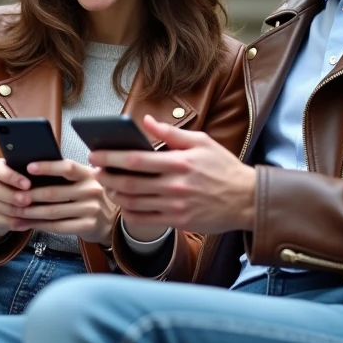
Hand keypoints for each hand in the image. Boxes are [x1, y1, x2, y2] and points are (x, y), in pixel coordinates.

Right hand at [0, 157, 31, 241]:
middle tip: (28, 200)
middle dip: (12, 195)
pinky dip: (13, 222)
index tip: (27, 184)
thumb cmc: (26, 186)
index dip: (10, 176)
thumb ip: (34, 173)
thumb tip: (47, 172)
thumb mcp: (30, 176)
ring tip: (31, 213)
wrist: (13, 207)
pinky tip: (26, 224)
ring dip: (14, 210)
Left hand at [0, 158, 117, 245]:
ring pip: (53, 212)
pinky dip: (39, 225)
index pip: (67, 167)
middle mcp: (92, 190)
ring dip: (31, 212)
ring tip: (15, 211)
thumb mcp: (82, 181)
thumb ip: (63, 176)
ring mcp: (92, 209)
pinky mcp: (88, 226)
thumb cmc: (86, 196)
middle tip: (13, 197)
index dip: (48, 167)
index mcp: (88, 174)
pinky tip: (28, 223)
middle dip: (30, 196)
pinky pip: (58, 226)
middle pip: (55, 193)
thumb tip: (29, 171)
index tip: (28, 167)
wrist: (109, 220)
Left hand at [91, 115, 255, 234]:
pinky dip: (128, 213)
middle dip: (107, 177)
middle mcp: (175, 186)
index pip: (136, 160)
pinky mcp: (178, 221)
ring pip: (134, 202)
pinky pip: (145, 220)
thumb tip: (146, 121)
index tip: (96, 155)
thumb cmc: (224, 168)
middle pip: (129, 183)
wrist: (247, 200)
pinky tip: (124, 204)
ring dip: (115, 195)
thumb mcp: (202, 142)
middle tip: (96, 172)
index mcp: (179, 163)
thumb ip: (171, 133)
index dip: (111, 158)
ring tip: (107, 186)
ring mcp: (176, 206)